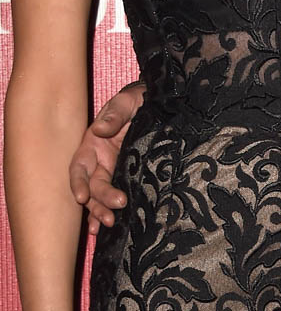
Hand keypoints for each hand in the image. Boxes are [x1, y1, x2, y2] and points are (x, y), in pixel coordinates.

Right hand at [68, 81, 143, 233]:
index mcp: (93, 145)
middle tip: (117, 206)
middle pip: (93, 186)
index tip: (82, 197)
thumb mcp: (125, 102)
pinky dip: (106, 211)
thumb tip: (98, 129)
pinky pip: (113, 196)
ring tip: (109, 223)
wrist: (156, 103)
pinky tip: (106, 227)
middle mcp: (99, 161)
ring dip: (101, 210)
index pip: (79, 168)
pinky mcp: (126, 176)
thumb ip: (114, 115)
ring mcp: (112, 171)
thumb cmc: (135, 100)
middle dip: (100, 200)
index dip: (78, 183)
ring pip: (100, 196)